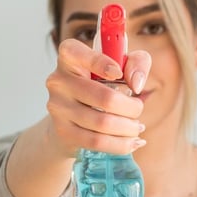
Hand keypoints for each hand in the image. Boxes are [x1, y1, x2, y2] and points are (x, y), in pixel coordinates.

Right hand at [44, 39, 150, 157]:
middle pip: (104, 98)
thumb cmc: (100, 85)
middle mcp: (58, 80)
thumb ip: (137, 62)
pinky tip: (132, 142)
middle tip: (138, 110)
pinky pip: (97, 141)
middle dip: (131, 108)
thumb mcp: (122, 65)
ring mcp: (58, 107)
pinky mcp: (63, 131)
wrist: (73, 118)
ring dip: (128, 128)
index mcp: (69, 56)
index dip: (100, 62)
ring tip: (137, 127)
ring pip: (103, 123)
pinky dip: (121, 144)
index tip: (119, 74)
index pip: (76, 52)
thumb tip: (136, 83)